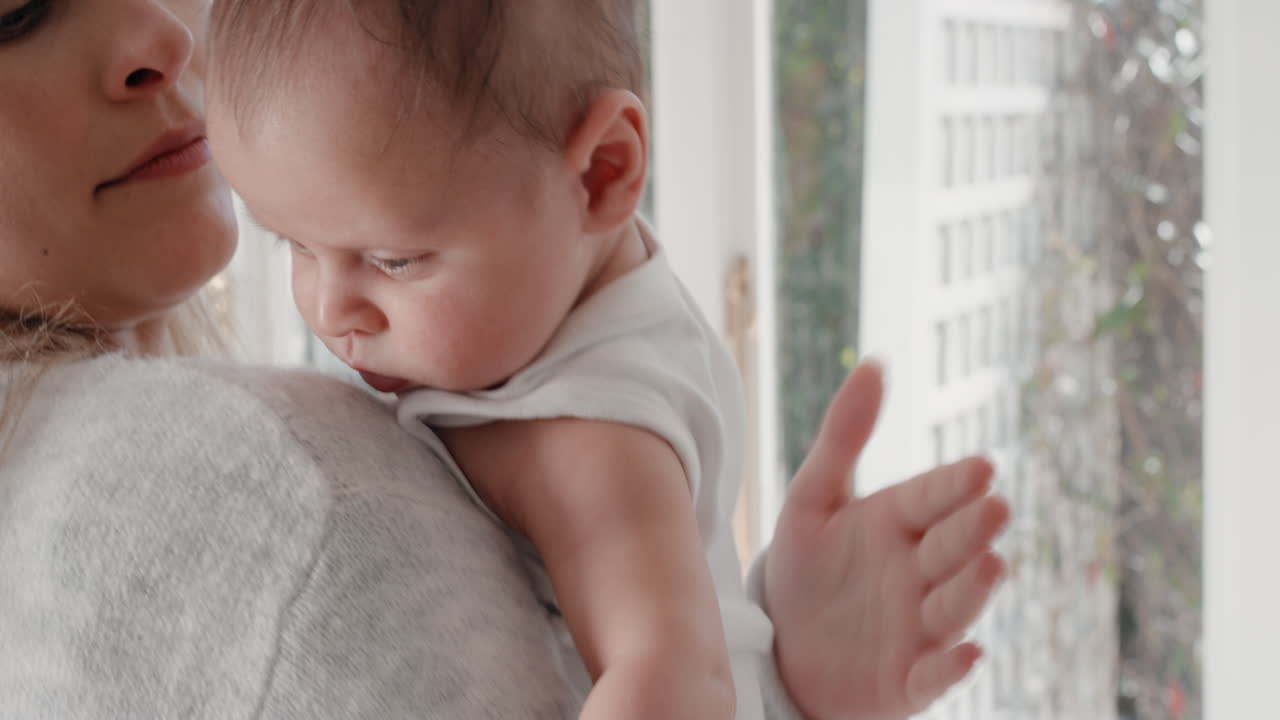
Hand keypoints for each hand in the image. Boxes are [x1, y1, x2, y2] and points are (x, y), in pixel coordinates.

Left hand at [765, 362, 1009, 719]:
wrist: (780, 646)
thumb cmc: (804, 568)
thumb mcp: (813, 498)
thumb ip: (843, 436)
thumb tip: (875, 362)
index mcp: (898, 524)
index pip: (930, 499)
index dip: (952, 486)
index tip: (980, 466)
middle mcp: (918, 573)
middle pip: (950, 548)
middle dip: (971, 529)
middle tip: (993, 508)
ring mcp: (918, 627)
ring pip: (953, 605)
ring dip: (973, 589)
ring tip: (990, 564)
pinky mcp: (908, 680)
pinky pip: (934, 675)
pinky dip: (952, 667)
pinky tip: (969, 652)